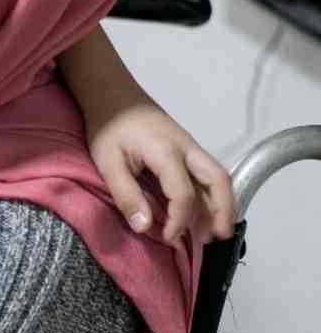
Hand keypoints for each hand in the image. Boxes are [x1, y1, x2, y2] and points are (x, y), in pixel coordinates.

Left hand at [88, 102, 233, 243]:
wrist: (113, 95)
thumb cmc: (109, 127)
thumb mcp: (108, 163)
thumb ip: (126, 195)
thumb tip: (144, 227)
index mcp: (166, 152)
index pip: (183, 193)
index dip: (179, 220)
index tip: (168, 238)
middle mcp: (186, 148)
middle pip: (219, 179)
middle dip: (224, 210)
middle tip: (218, 237)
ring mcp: (189, 147)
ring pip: (217, 175)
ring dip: (221, 203)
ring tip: (214, 231)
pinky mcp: (186, 148)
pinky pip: (206, 172)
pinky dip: (210, 193)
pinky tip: (203, 211)